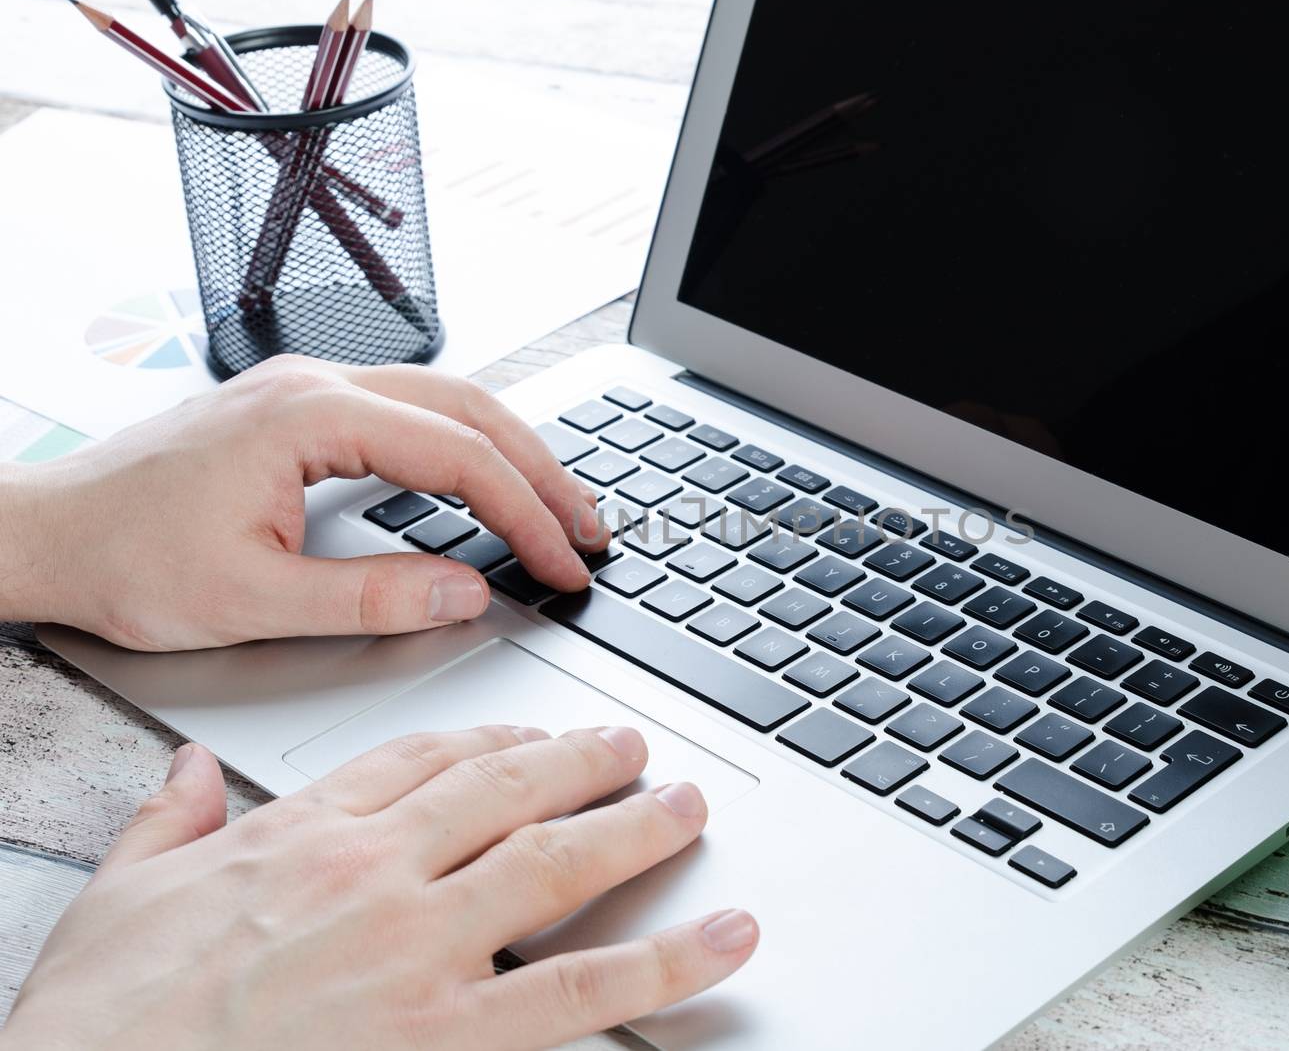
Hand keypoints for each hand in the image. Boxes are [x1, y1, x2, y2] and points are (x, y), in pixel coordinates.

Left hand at [0, 356, 607, 649]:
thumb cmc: (124, 560)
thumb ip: (373, 598)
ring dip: (511, 452)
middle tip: (591, 529)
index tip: (565, 565)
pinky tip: (483, 482)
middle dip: (544, 470)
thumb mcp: (253, 601)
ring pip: (445, 401)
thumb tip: (467, 592)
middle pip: (470, 409)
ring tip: (558, 506)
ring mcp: (306, 390)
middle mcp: (315, 385)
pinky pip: (409, 412)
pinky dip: (464, 448)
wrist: (45, 533)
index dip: (527, 514)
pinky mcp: (297, 410)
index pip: (458, 456)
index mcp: (310, 418)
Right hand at [2, 726, 757, 1050]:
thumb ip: (171, 822)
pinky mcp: (446, 1034)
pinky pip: (578, 987)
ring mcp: (418, 949)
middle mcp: (373, 875)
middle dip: (581, 764)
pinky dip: (664, 960)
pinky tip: (721, 940)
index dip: (488, 742)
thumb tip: (190, 772)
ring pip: (556, 864)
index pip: (417, 762)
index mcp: (300, 835)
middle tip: (633, 750)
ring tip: (688, 811)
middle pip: (503, 792)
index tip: (525, 735)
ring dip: (637, 830)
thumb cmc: (98, 1021)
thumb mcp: (119, 896)